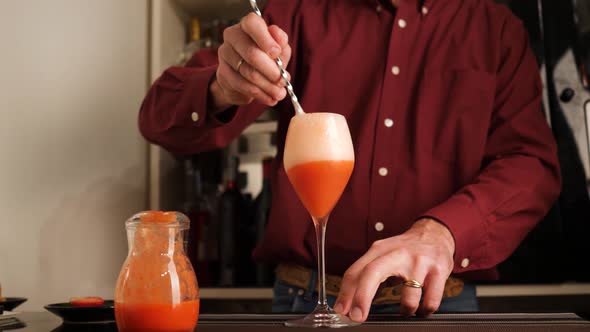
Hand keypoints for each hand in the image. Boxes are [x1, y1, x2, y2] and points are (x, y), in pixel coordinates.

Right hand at [210, 13, 291, 110]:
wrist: (243, 79)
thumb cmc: (264, 59)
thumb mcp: (277, 51)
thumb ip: (281, 45)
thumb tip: (280, 41)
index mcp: (248, 25)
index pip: (252, 23)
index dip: (265, 39)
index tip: (276, 53)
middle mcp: (233, 36)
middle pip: (251, 53)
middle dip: (271, 70)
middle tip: (282, 81)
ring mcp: (225, 54)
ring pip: (248, 72)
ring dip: (267, 86)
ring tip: (279, 93)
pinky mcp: (222, 73)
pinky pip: (242, 85)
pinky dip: (259, 94)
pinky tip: (269, 98)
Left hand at [334, 218, 454, 320]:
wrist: (435, 234)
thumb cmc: (405, 249)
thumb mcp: (383, 255)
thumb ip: (366, 275)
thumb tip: (350, 302)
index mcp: (379, 250)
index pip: (356, 271)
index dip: (345, 293)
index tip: (341, 310)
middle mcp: (397, 254)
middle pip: (372, 273)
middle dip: (362, 298)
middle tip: (357, 317)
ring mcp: (418, 262)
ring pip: (409, 296)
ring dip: (405, 310)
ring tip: (406, 310)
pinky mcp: (438, 270)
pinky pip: (430, 300)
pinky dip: (424, 310)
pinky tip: (422, 308)